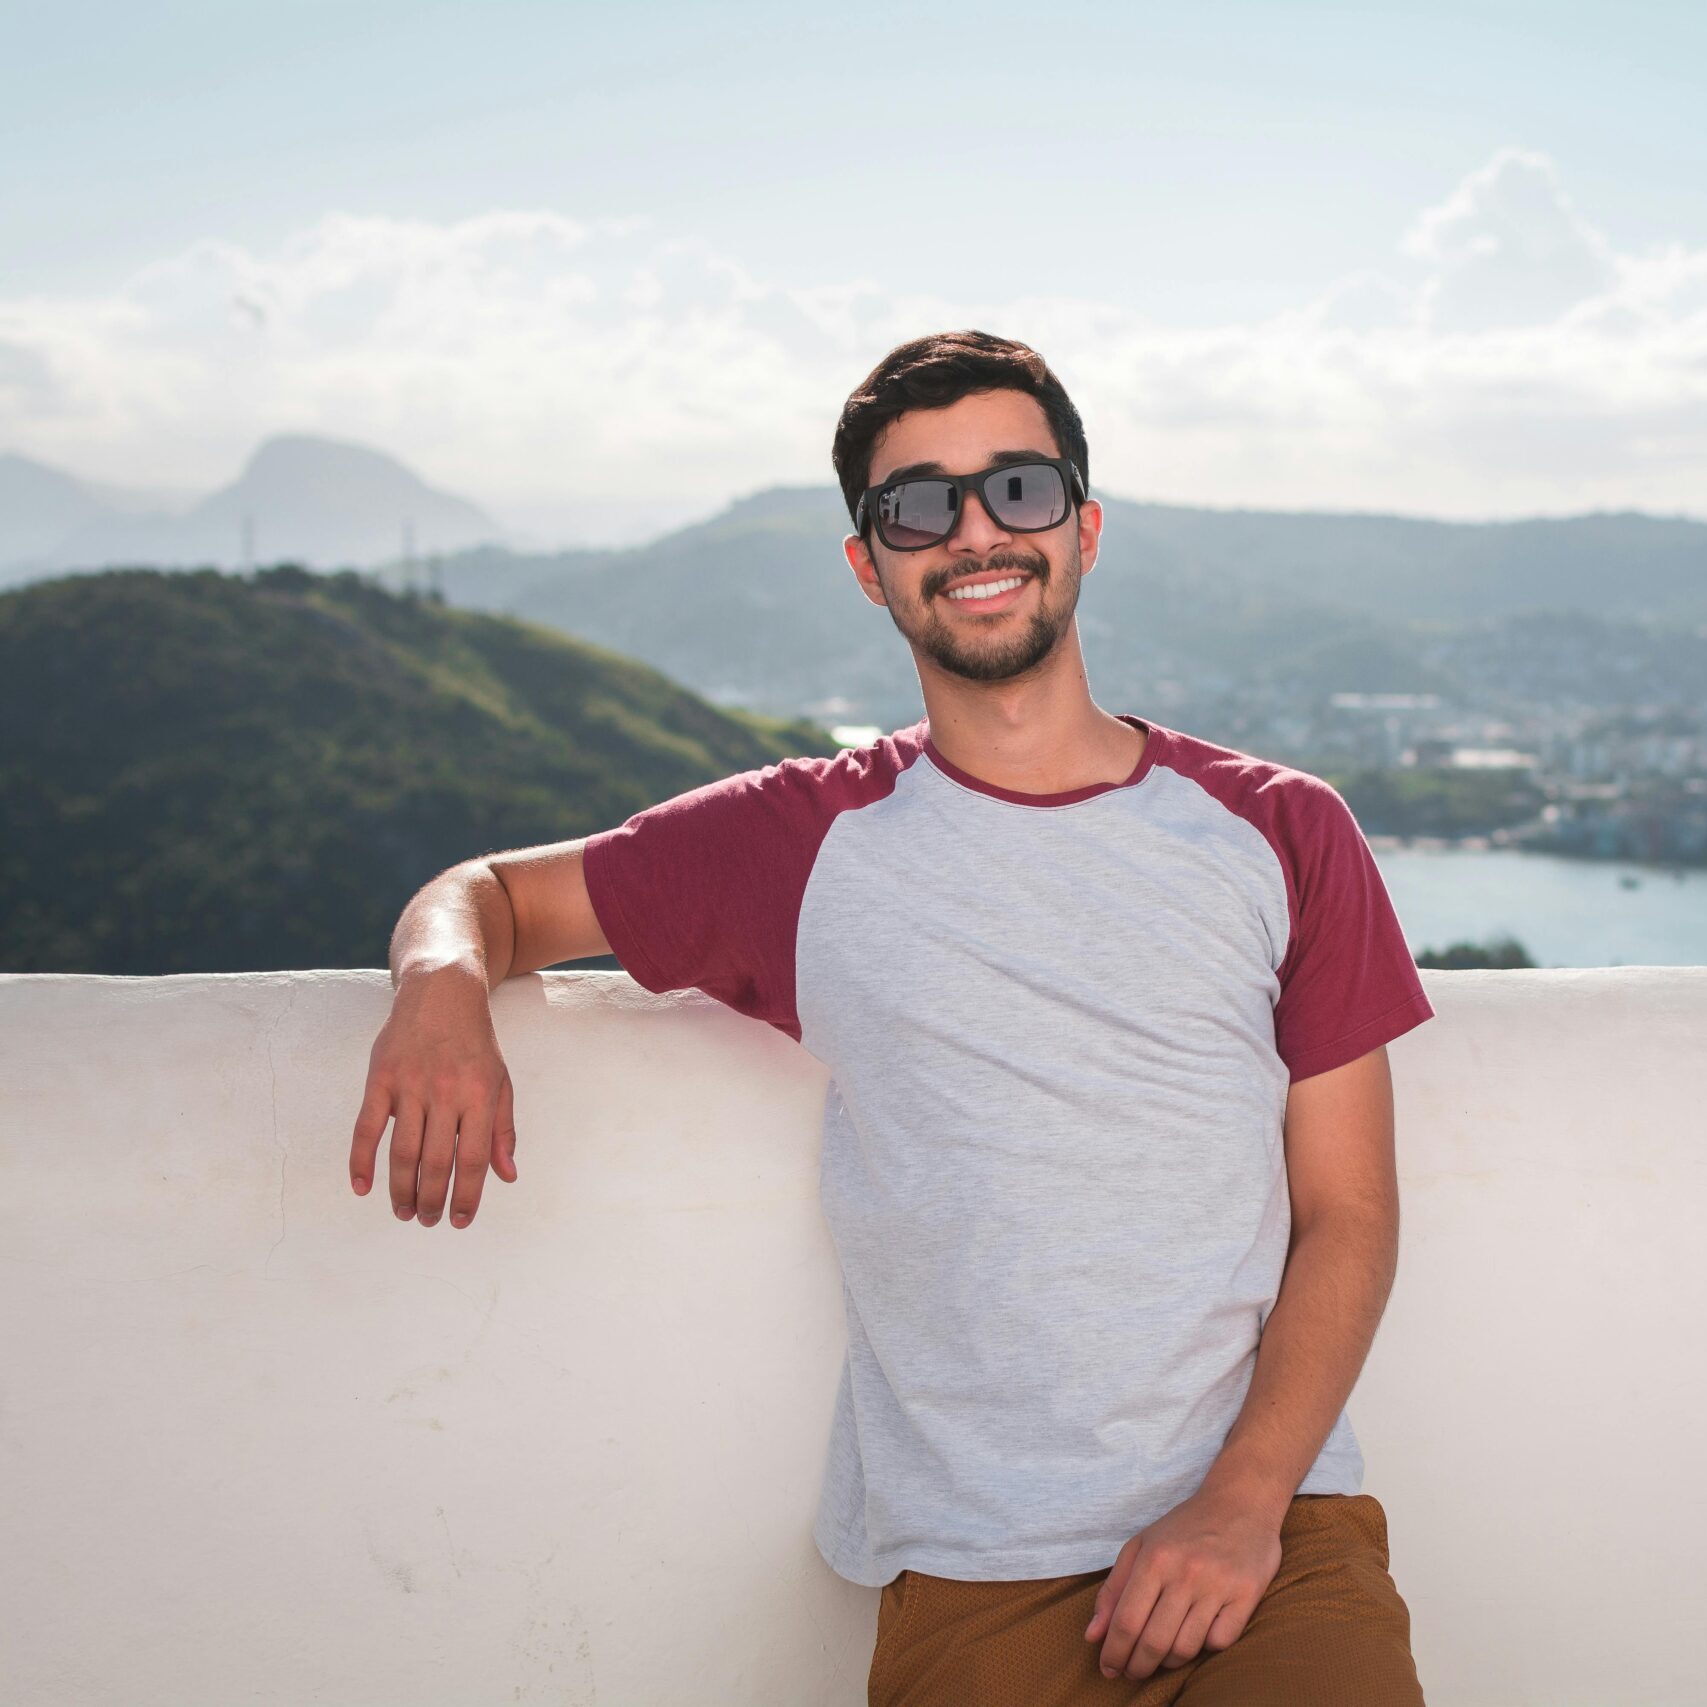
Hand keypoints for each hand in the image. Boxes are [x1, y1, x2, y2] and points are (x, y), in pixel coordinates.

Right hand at [349, 963, 518, 1227]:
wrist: (442, 991)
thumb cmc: (475, 1043)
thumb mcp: (500, 1081)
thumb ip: (503, 1130)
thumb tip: (507, 1176)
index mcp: (480, 1096)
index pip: (473, 1160)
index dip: (466, 1196)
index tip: (460, 1221)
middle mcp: (445, 1092)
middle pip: (436, 1162)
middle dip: (431, 1200)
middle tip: (427, 1221)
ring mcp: (410, 1085)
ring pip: (402, 1152)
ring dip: (401, 1189)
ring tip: (403, 1212)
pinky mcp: (380, 1078)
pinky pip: (366, 1128)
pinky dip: (361, 1161)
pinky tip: (362, 1188)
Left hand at [1083, 1487, 1282, 1681]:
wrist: (1241, 1502)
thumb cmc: (1184, 1528)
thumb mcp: (1141, 1546)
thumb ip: (1114, 1590)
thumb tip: (1092, 1635)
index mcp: (1154, 1558)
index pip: (1126, 1620)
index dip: (1113, 1652)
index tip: (1108, 1669)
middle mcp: (1185, 1572)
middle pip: (1154, 1641)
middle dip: (1137, 1666)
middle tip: (1132, 1672)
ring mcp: (1218, 1585)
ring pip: (1186, 1648)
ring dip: (1168, 1662)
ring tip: (1161, 1656)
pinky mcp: (1247, 1595)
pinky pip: (1220, 1642)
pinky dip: (1205, 1647)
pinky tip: (1198, 1635)